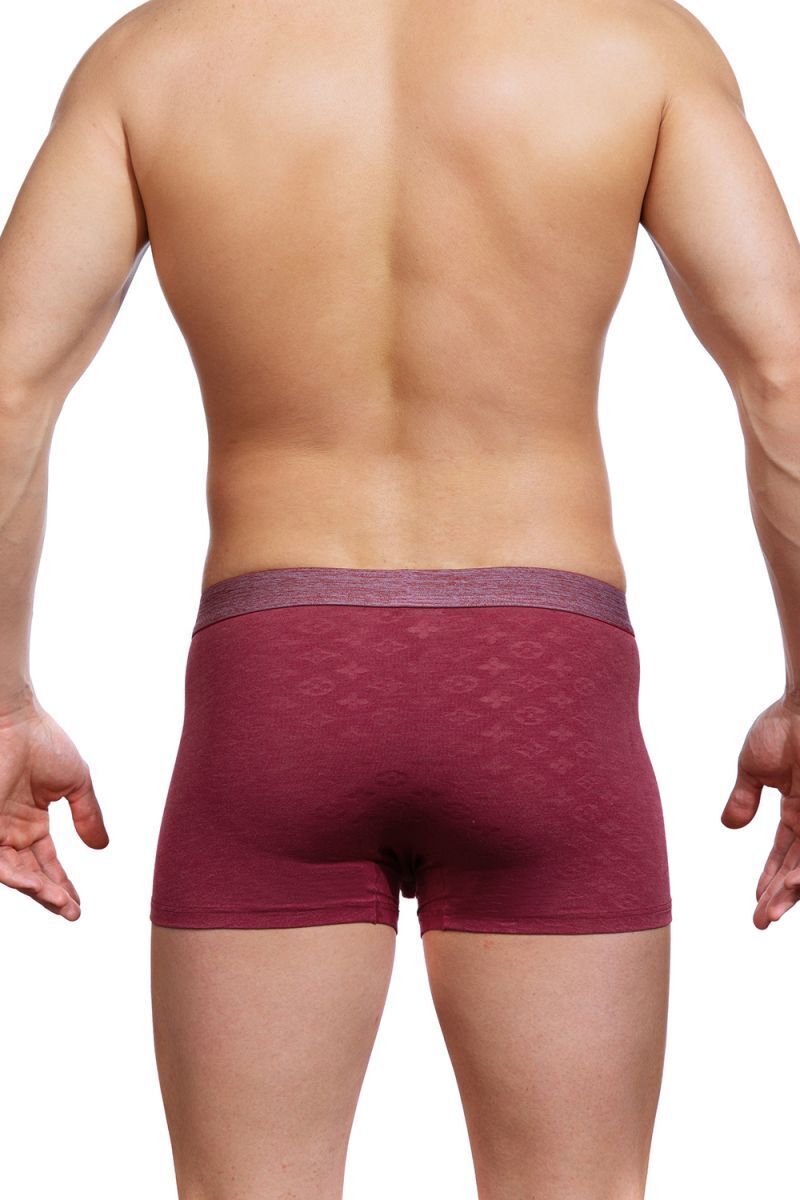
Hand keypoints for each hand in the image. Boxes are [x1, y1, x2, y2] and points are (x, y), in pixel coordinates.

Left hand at [0, 697, 108, 919]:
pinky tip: (38, 886)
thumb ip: (88, 815)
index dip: (62, 884)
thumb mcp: (76, 783)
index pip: (46, 861)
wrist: (15, 719)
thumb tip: (102, 848)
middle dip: (51, 895)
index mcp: (30, 820)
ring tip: (61, 904)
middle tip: (71, 912)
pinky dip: (17, 877)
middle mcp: (10, 829)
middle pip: (30, 874)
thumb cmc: (43, 741)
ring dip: (37, 891)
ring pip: (13, 874)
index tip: (78, 904)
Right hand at [722, 696, 799, 928]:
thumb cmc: (783, 724)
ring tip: (773, 912)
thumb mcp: (754, 766)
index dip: (770, 878)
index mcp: (798, 806)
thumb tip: (729, 825)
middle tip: (762, 921)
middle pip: (799, 867)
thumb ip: (744, 797)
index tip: (757, 902)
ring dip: (792, 891)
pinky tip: (789, 886)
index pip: (785, 853)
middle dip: (780, 897)